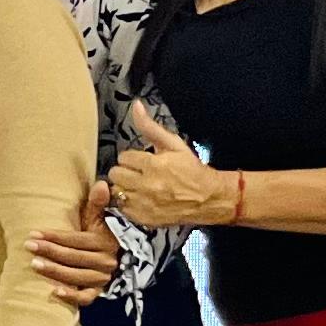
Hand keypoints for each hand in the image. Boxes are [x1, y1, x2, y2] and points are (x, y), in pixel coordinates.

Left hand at [25, 180, 118, 307]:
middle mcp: (106, 261)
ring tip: (34, 265)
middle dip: (50, 251)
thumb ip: (97, 204)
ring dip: (55, 272)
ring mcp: (103, 278)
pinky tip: (55, 292)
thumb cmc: (102, 234)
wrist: (122, 257)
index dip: (55, 236)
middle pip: (75, 257)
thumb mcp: (99, 219)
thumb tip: (100, 184)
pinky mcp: (100, 292)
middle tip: (29, 246)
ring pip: (78, 277)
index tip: (34, 233)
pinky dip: (72, 297)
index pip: (76, 240)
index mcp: (105, 241)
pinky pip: (87, 298)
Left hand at [107, 105, 228, 230]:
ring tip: (140, 187)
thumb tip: (136, 106)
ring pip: (117, 191)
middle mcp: (147, 185)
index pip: (124, 157)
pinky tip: (142, 199)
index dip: (133, 158)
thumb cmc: (192, 170)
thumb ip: (150, 126)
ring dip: (125, 188)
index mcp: (154, 164)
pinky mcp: (144, 218)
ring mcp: (144, 204)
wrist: (209, 198)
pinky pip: (123, 208)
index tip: (143, 162)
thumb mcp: (173, 144)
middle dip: (126, 172)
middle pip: (116, 174)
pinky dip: (129, 204)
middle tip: (140, 174)